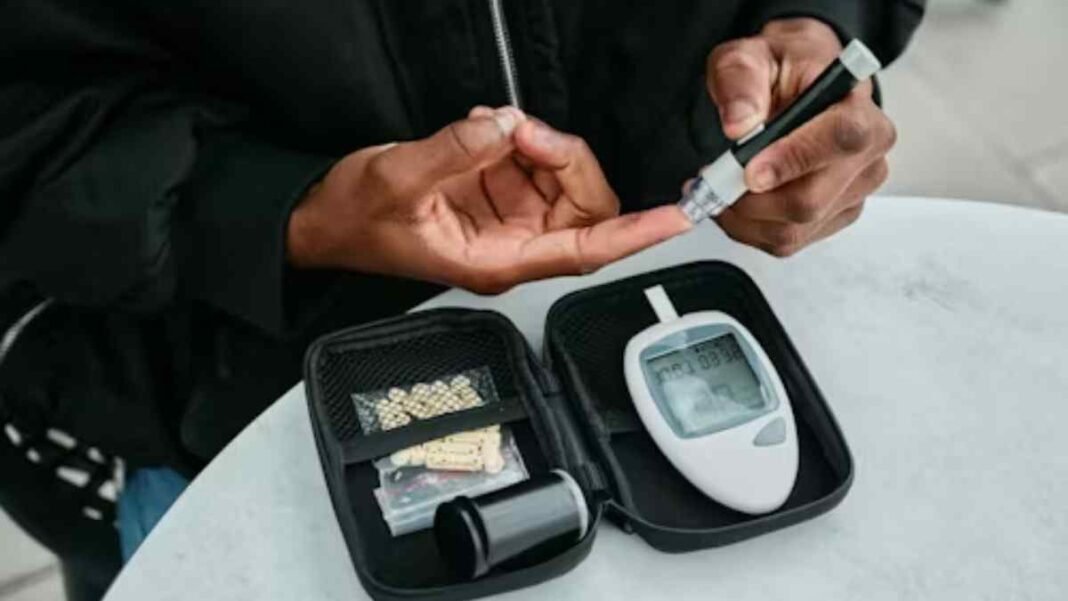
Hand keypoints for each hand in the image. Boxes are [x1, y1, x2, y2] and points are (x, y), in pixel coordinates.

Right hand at [288, 106, 690, 292]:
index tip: (676, 216)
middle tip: (523, 131)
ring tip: (491, 129)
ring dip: (538, 144)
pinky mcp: (495, 195)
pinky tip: (482, 132)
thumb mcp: (398, 180)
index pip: (587, 250)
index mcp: (497, 261)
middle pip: (584, 207)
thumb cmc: (357, 221)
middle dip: (565, 159)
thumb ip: (454, 154)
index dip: (636, 233)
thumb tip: (504, 128)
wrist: (326, 219)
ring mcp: (507, 219)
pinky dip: (518, 138)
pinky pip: (533, 162)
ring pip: (562, 180)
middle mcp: (512, 245)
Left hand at [704, 18, 895, 255]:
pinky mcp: (832, 218)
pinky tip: (735, 203)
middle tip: (712, 180)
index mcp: (859, 108)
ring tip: (717, 188)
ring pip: (793, 230)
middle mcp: (868, 156)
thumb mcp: (751, 56)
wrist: (796, 86)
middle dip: (751, 200)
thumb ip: (741, 80)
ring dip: (743, 218)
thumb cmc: (782, 70)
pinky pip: (786, 242)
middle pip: (811, 200)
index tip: (749, 170)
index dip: (794, 160)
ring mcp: (853, 193)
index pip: (842, 139)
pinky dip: (748, 229)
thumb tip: (739, 123)